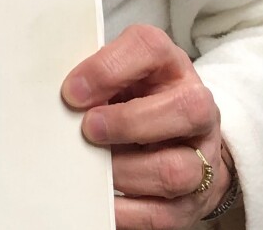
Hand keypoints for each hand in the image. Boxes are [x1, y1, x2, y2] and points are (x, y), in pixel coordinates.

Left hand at [62, 24, 230, 229]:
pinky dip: (126, 211)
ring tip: (95, 168)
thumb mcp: (121, 73)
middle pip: (184, 110)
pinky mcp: (192, 202)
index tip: (72, 91)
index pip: (150, 48)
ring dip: (125, 171)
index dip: (108, 68)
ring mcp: (200, 156)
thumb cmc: (139, 97)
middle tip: (88, 129)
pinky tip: (102, 201)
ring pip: (175, 169)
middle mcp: (196, 106)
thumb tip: (61, 99)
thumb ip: (98, 77)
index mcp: (170, 64)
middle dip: (128, 122)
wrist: (182, 139)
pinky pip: (162, 215)